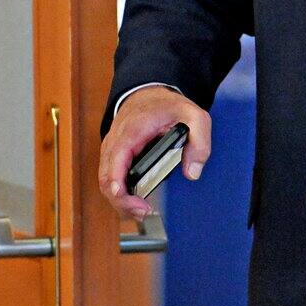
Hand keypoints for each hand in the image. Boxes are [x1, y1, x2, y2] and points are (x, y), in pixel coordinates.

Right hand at [98, 86, 210, 221]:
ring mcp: (111, 150)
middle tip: (144, 211)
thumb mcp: (194, 115)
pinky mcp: (113, 157)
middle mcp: (115, 142)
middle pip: (107, 178)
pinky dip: (120, 193)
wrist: (149, 93)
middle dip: (122, 200)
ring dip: (121, 200)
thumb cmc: (167, 105)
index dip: (117, 182)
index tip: (127, 198)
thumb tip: (193, 172)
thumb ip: (200, 140)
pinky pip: (110, 179)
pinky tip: (136, 202)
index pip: (116, 159)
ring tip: (143, 210)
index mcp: (133, 131)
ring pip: (106, 182)